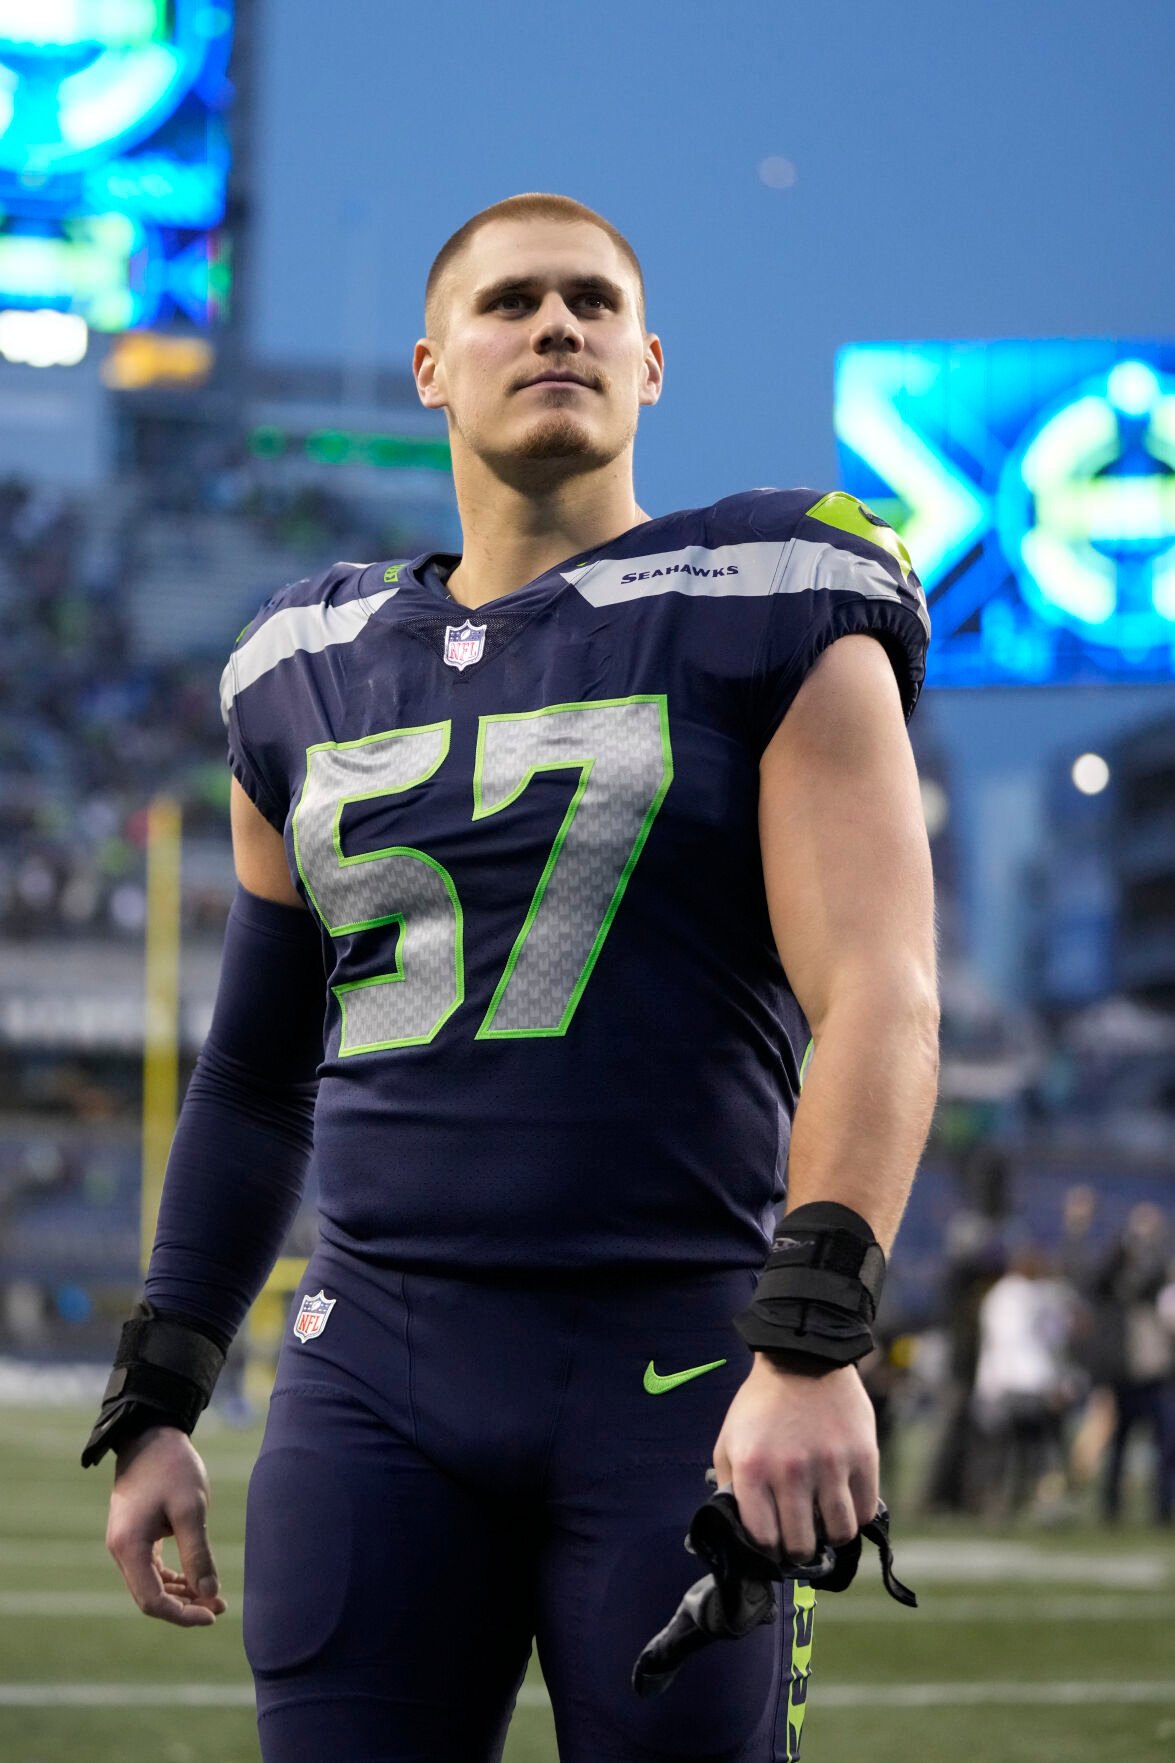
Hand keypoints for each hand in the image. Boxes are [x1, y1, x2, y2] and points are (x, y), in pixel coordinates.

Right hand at [106, 1426, 226, 1625]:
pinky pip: (151, 1569)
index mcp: (129, 1547)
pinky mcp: (134, 1535)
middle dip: (184, 1607)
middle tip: (219, 1606)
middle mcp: (120, 1551)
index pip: (152, 1601)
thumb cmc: (172, 1468)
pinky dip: (172, 1577)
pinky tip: (195, 1578)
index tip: (213, 1613)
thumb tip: (209, 1594)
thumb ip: (198, 1553)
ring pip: (151, 1585)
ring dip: (180, 1594)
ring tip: (213, 1596)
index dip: (183, 1614)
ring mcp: (125, 1543)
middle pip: (150, 1597)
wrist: (151, 1435)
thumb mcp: (191, 1508)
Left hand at [711, 1355, 878, 1561]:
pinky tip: (842, 1503)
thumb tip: (738, 1530)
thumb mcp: (729, 1440)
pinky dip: (855, 1516)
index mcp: (754, 1468)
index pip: (763, 1539)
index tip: (773, 1543)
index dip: (767, 1549)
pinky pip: (864, 1512)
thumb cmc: (762, 1405)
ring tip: (823, 1521)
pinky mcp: (863, 1458)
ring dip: (830, 1535)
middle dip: (798, 1548)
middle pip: (801, 1545)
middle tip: (799, 1536)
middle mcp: (792, 1471)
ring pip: (838, 1535)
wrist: (804, 1357)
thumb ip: (729, 1486)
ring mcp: (831, 1465)